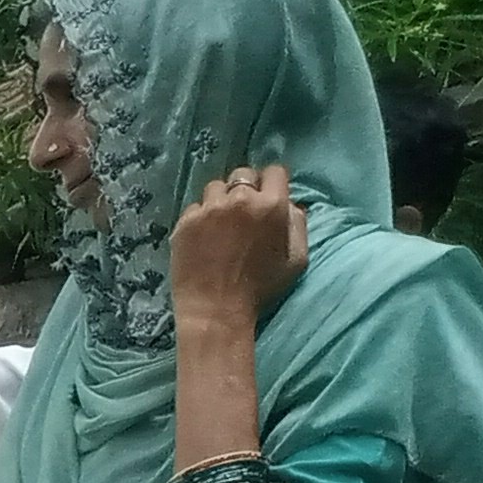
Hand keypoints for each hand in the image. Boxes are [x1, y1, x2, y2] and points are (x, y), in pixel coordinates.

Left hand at [168, 162, 309, 326]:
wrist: (216, 311)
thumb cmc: (261, 289)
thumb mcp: (296, 258)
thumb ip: (297, 224)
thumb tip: (290, 204)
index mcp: (272, 205)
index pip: (274, 171)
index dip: (272, 183)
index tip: (267, 195)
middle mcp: (239, 200)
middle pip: (242, 175)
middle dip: (245, 187)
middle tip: (243, 210)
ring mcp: (209, 210)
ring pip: (215, 188)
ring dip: (220, 200)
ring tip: (220, 223)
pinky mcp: (185, 223)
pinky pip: (194, 208)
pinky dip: (199, 217)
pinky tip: (202, 237)